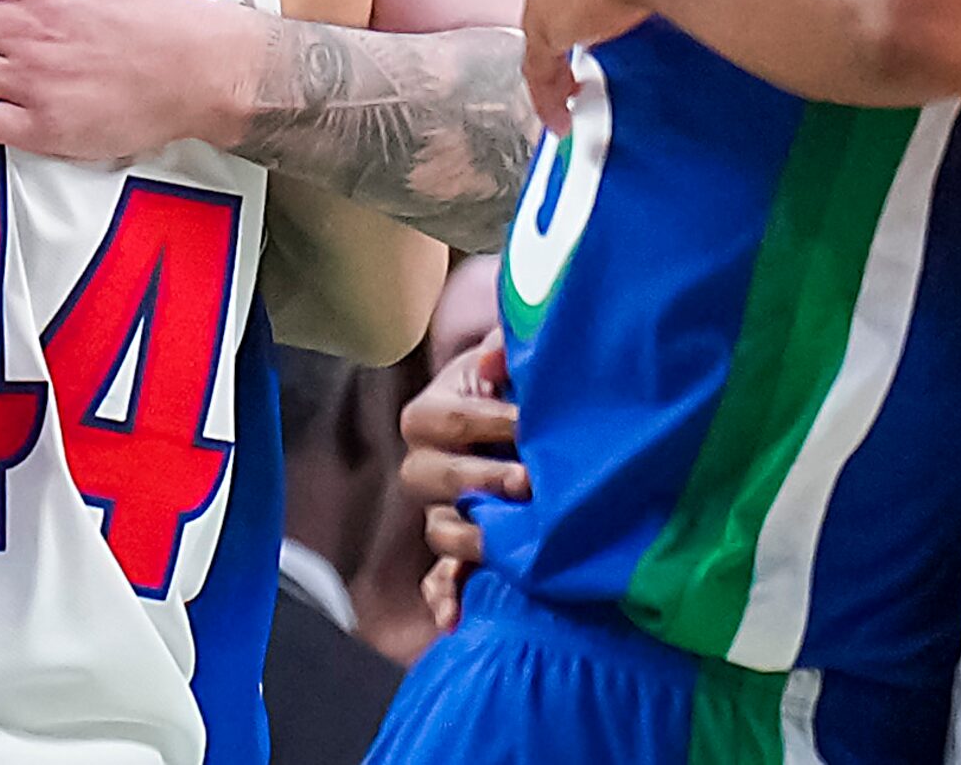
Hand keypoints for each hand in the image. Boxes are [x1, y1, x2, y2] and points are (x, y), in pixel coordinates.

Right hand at [401, 331, 527, 632]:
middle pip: (429, 476)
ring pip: (437, 528)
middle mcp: (427, 464)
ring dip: (469, 537)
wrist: (534, 420)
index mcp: (432, 414)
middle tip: (525, 481)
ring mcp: (441, 510)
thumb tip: (491, 362)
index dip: (487, 420)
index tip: (529, 421)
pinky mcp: (460, 548)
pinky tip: (452, 618)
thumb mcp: (509, 353)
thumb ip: (503, 343)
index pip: (445, 418)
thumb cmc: (515, 382)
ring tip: (506, 541)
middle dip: (477, 479)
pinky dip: (444, 597)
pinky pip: (440, 577)